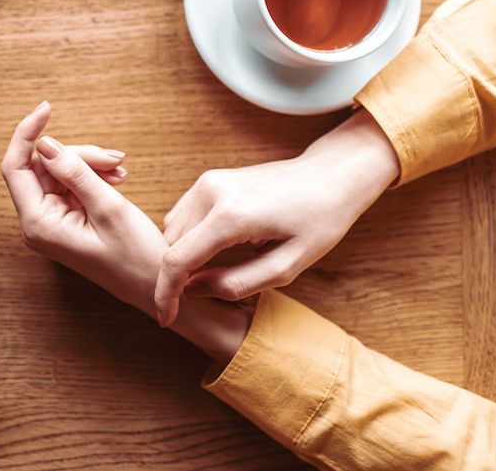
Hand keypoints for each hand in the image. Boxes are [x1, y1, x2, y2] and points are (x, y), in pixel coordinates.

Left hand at [0, 101, 165, 311]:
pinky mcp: (65, 219)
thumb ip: (75, 173)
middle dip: (78, 155)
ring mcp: (50, 221)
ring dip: (90, 164)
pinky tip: (117, 180)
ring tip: (122, 171)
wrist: (156, 288)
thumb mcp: (108, 208)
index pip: (15, 167)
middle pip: (42, 165)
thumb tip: (45, 144)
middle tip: (116, 158)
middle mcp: (37, 223)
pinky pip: (71, 183)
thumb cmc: (136, 258)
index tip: (47, 108)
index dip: (26, 134)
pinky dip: (93, 176)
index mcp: (38, 224)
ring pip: (60, 171)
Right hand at [153, 109, 399, 326]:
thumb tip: (193, 290)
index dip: (166, 294)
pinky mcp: (208, 180)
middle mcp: (210, 192)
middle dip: (180, 275)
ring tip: (219, 268)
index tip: (167, 319)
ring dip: (185, 255)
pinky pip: (182, 216)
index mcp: (231, 216)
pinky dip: (189, 238)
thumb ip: (237, 283)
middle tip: (207, 295)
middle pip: (172, 246)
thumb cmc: (319, 221)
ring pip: (173, 231)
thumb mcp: (287, 266)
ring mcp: (207, 182)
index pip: (177, 260)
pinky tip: (217, 248)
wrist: (330, 175)